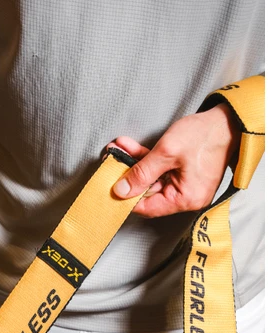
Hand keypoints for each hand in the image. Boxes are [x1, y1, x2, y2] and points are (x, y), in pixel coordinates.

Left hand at [110, 104, 240, 216]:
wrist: (227, 120)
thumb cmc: (204, 135)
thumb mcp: (167, 152)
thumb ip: (142, 173)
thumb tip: (121, 190)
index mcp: (185, 199)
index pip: (147, 208)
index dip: (126, 197)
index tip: (109, 186)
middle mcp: (186, 198)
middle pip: (147, 192)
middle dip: (128, 174)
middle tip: (111, 159)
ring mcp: (184, 186)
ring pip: (151, 179)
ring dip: (134, 163)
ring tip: (117, 149)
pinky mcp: (182, 175)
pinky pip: (159, 171)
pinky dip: (145, 160)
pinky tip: (129, 148)